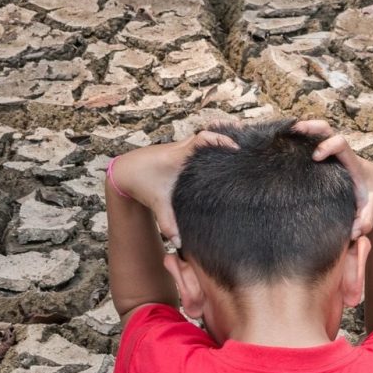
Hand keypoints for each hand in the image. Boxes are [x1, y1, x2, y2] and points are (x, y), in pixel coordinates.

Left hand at [108, 130, 235, 246]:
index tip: (235, 147)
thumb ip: (168, 223)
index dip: (220, 140)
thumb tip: (179, 242)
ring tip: (242, 139)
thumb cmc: (141, 184)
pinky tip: (225, 149)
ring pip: (205, 135)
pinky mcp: (182, 150)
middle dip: (228, 133)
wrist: (125, 172)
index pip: (202, 139)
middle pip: (208, 131)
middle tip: (247, 140)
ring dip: (221, 136)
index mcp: (178, 157)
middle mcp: (182, 148)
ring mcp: (182, 147)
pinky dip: (213, 142)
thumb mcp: (157, 204)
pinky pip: (201, 141)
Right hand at [293, 120, 372, 238]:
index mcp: (353, 163)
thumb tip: (356, 232)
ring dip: (302, 130)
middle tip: (292, 129)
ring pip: (318, 132)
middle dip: (310, 127)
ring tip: (280, 134)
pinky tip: (283, 144)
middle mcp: (342, 154)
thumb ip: (367, 219)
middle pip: (326, 130)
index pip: (341, 144)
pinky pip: (314, 142)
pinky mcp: (327, 157)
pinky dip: (300, 140)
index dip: (328, 145)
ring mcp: (333, 154)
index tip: (315, 157)